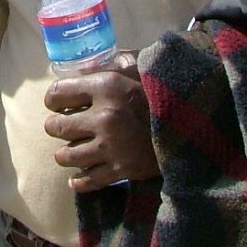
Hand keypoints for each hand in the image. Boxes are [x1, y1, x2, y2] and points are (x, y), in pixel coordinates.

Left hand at [42, 52, 159, 191]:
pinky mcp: (121, 170)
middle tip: (62, 127)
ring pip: (66, 156)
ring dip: (66, 154)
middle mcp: (104, 117)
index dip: (53, 99)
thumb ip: (108, 65)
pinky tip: (79, 175)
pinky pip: (86, 181)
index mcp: (106, 87)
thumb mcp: (135, 68)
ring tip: (72, 150)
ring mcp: (111, 147)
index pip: (58, 93)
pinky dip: (79, 180)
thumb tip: (81, 68)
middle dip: (55, 127)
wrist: (194, 121)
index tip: (56, 103)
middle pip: (56, 127)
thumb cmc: (161, 90)